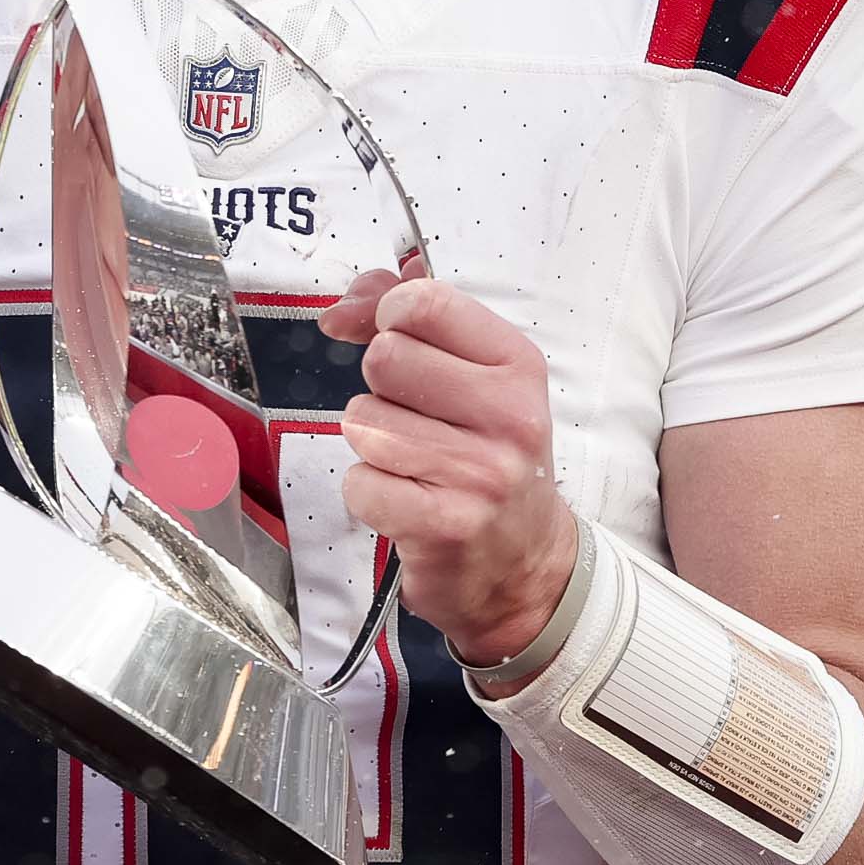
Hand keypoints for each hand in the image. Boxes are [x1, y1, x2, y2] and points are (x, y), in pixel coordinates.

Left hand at [321, 272, 580, 670]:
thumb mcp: (475, 376)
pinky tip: (404, 499)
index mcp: (519, 365)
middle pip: (385, 358)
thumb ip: (407, 321)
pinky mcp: (444, 524)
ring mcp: (479, 473)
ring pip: (364, 422)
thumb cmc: (488, 454)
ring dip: (371, 443)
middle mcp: (509, 416)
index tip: (400, 342)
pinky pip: (359, 482)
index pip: (426, 303)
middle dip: (381, 388)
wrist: (525, 561)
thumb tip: (339, 310)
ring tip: (411, 463)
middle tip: (414, 418)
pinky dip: (368, 491)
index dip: (390, 316)